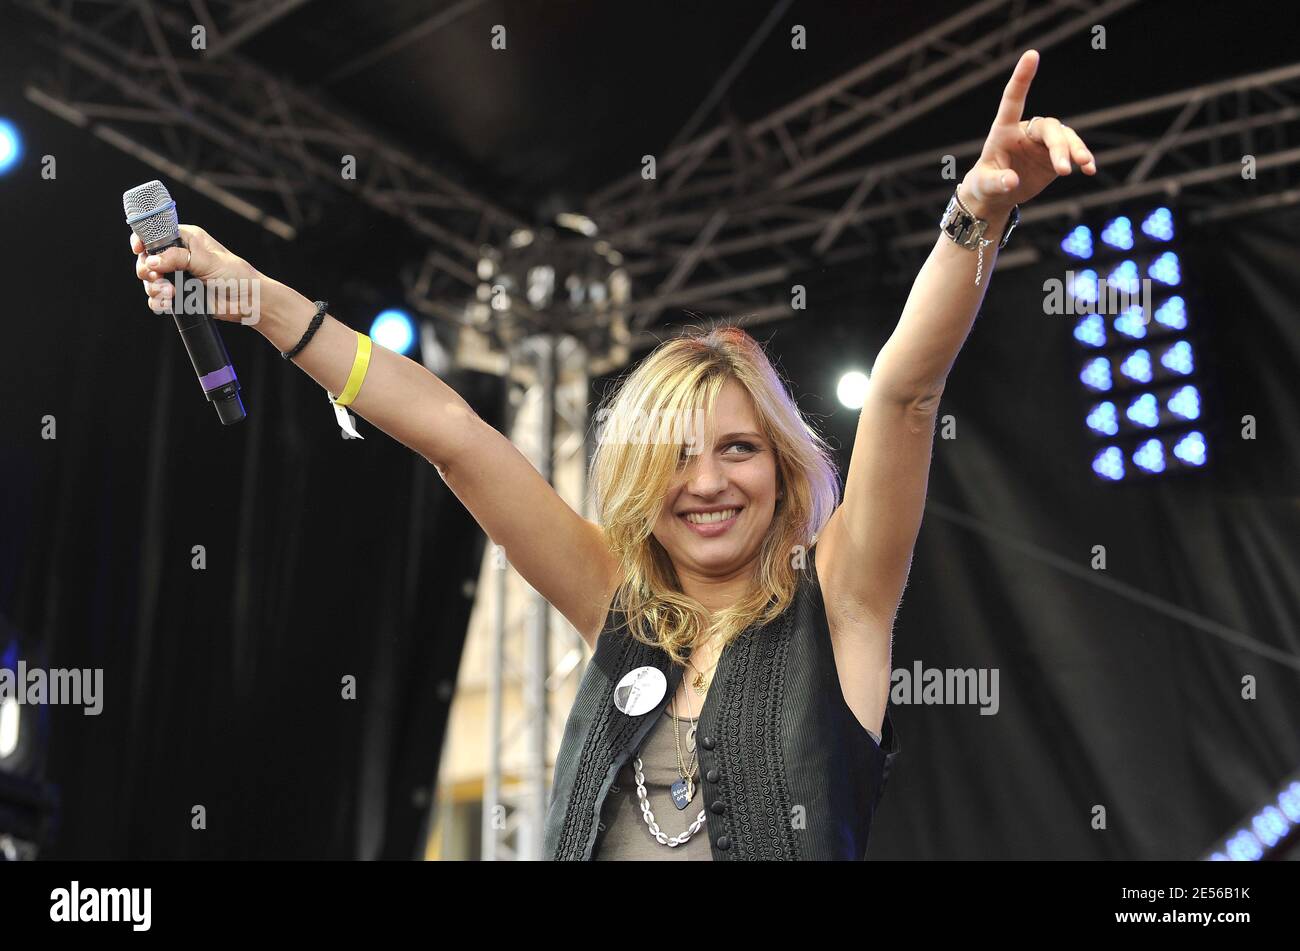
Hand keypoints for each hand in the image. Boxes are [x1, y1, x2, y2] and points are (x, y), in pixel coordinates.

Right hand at [132, 224, 260, 323]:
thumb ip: (178, 258)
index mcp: (186, 240)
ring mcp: (177, 277)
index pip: (155, 235)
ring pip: (149, 281)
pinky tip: (168, 304)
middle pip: (146, 259)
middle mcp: (178, 257)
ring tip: (170, 294)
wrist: (249, 302)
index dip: (142, 241)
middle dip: (147, 269)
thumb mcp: (207, 261)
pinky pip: (157, 299)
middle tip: (156, 276)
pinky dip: (158, 302)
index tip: (138, 248)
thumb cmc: (236, 275)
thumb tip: (153, 261)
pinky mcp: (179, 296)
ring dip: (154, 288)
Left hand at [960, 49, 1096, 218]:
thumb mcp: (985, 185)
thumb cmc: (985, 184)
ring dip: (1076, 150)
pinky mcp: (1055, 155)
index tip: (1032, 54)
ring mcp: (1043, 142)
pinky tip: (1090, 169)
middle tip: (1063, 170)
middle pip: (1048, 128)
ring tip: (1084, 165)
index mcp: (1004, 130)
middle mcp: (1026, 131)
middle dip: (1059, 146)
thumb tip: (1011, 181)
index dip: (1022, 78)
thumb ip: (997, 182)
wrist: (997, 195)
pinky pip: (1073, 151)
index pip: (1013, 100)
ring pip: (1065, 137)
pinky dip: (1083, 158)